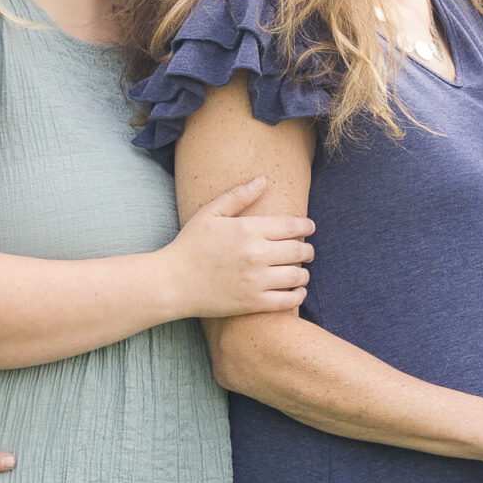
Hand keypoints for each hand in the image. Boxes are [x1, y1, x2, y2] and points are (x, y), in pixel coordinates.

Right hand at [166, 177, 314, 317]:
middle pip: (299, 250)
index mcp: (248, 229)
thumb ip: (238, 196)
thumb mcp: (210, 213)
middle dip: (308, 250)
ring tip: (300, 271)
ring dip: (303, 272)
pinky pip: (288, 300)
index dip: (306, 225)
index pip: (291, 225)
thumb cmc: (190, 245)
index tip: (309, 227)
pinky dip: (298, 295)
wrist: (173, 283)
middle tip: (307, 251)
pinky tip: (297, 290)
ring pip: (297, 275)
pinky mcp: (253, 302)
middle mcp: (256, 254)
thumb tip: (263, 180)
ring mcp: (256, 280)